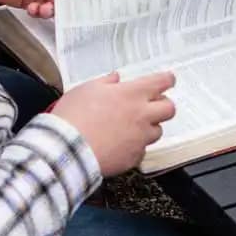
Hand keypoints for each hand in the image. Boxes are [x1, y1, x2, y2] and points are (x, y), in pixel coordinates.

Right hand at [49, 70, 177, 175]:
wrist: (66, 150)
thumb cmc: (73, 118)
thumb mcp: (86, 90)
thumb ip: (105, 82)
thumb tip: (115, 78)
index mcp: (132, 94)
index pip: (162, 82)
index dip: (167, 80)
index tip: (167, 80)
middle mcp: (142, 115)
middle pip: (169, 108)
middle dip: (164, 106)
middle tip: (153, 106)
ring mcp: (140, 138)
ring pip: (157, 131)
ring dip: (149, 128)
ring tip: (131, 128)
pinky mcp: (134, 157)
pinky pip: (141, 151)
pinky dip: (134, 148)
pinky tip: (120, 145)